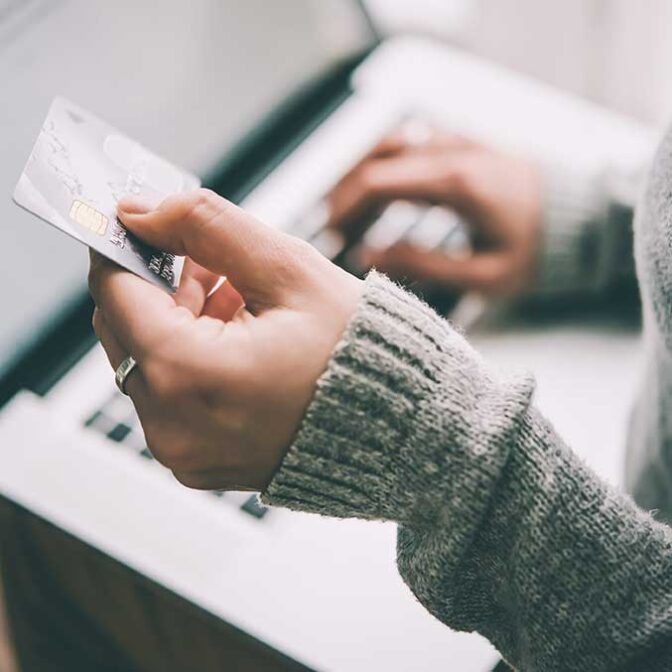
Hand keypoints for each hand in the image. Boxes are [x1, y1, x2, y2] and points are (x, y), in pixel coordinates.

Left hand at [88, 190, 362, 490]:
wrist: (398, 429)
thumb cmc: (359, 355)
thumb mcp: (289, 270)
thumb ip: (207, 225)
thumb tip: (142, 212)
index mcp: (189, 376)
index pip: (114, 291)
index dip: (123, 245)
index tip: (141, 223)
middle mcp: (172, 425)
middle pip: (124, 327)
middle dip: (161, 283)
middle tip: (211, 261)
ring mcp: (182, 451)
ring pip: (146, 359)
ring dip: (180, 319)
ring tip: (241, 302)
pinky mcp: (196, 460)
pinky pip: (169, 395)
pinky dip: (191, 358)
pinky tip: (239, 337)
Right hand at [328, 133, 542, 295]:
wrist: (581, 220)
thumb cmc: (537, 252)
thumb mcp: (483, 274)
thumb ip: (422, 265)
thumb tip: (367, 255)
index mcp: (454, 183)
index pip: (377, 182)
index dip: (344, 208)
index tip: (329, 235)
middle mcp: (451, 153)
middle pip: (375, 159)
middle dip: (345, 193)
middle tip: (331, 228)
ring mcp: (457, 143)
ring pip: (389, 145)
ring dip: (361, 174)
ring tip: (347, 211)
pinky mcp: (462, 146)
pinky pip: (410, 144)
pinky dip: (385, 165)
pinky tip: (379, 193)